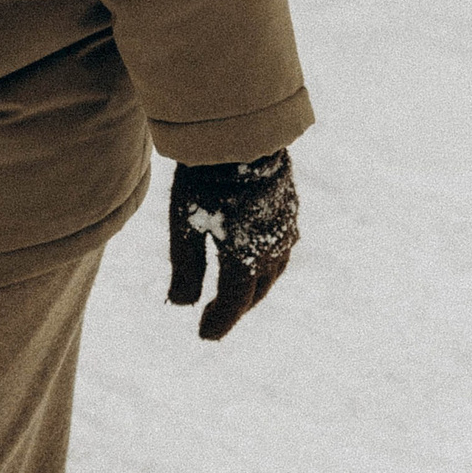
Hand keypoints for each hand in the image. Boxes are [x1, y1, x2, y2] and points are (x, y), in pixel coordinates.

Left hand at [166, 149, 298, 340]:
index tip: (204, 336)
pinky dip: (265, 265)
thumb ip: (185, 268)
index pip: (234, 301)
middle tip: (214, 320)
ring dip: (253, 289)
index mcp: (247, 257)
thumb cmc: (207, 180)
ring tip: (233, 296)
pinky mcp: (290, 211)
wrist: (245, 136)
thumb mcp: (186, 225)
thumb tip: (181, 305)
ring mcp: (286, 229)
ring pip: (272, 272)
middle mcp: (273, 248)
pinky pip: (281, 250)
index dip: (219, 321)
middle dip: (235, 308)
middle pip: (255, 290)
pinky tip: (256, 261)